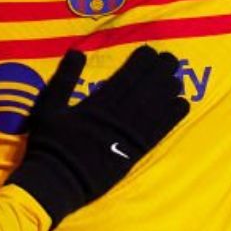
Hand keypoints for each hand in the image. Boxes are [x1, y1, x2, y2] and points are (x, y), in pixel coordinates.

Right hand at [6, 46, 190, 224]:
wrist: (58, 180)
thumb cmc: (50, 144)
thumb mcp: (48, 107)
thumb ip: (64, 78)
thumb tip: (76, 52)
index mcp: (98, 104)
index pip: (126, 76)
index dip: (141, 62)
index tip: (150, 51)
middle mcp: (118, 116)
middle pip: (145, 88)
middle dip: (160, 71)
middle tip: (170, 59)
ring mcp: (129, 135)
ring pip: (156, 107)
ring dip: (169, 90)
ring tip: (177, 78)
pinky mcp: (135, 152)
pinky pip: (159, 131)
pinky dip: (172, 117)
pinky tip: (182, 104)